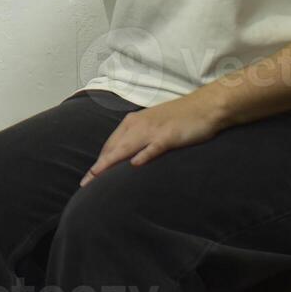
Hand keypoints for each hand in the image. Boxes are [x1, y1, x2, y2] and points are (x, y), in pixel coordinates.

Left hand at [79, 93, 228, 186]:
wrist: (205, 106)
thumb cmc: (179, 118)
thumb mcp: (153, 126)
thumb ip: (139, 139)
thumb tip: (128, 158)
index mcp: (132, 122)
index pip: (110, 145)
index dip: (98, 162)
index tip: (88, 178)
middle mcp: (138, 124)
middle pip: (113, 148)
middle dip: (98, 167)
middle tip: (85, 184)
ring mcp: (153, 129)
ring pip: (126, 148)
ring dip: (111, 162)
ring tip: (98, 177)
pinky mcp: (169, 135)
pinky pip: (153, 146)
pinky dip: (143, 154)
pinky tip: (135, 165)